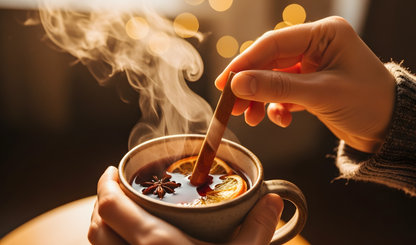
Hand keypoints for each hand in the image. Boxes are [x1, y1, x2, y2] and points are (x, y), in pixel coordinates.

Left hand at [88, 166, 282, 244]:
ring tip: (120, 214)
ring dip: (102, 226)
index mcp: (155, 244)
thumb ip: (259, 227)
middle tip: (118, 189)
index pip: (111, 206)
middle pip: (97, 225)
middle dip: (102, 201)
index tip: (112, 170)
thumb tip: (275, 199)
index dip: (104, 183)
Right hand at [215, 16, 395, 152]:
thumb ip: (277, 88)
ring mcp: (313, 65)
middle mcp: (317, 45)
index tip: (224, 83)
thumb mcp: (321, 95)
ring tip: (251, 118)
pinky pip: (284, 92)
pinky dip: (277, 106)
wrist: (393, 130)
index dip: (245, 63)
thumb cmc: (369, 104)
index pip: (273, 43)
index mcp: (324, 34)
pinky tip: (281, 119)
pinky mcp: (311, 84)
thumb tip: (237, 84)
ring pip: (274, 78)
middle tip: (231, 105)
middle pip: (269, 61)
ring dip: (260, 98)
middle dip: (250, 85)